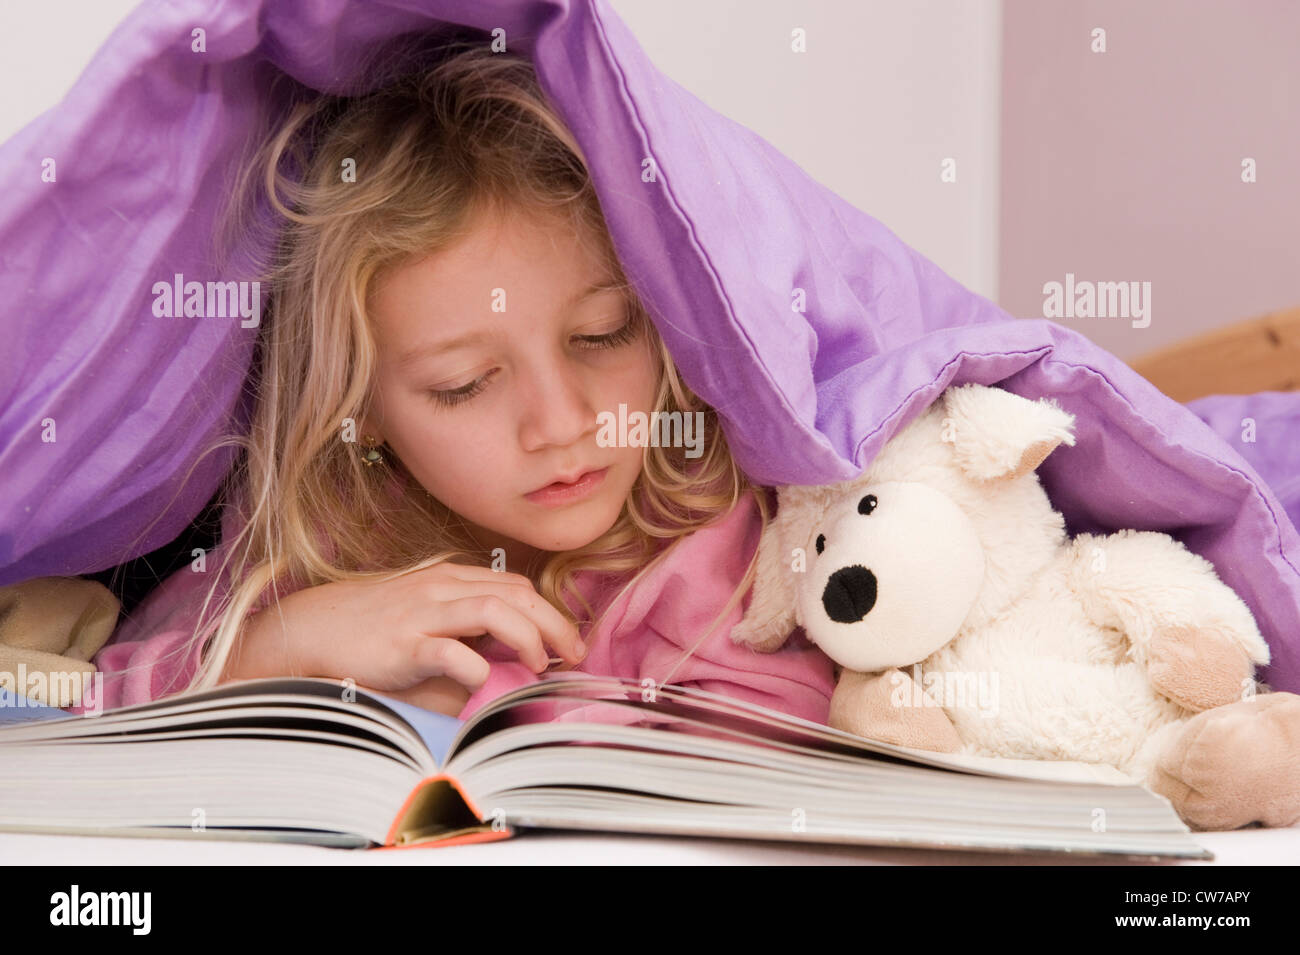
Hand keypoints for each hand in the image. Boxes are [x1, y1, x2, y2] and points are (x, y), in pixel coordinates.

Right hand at [221, 561, 586, 704]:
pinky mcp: (402, 645)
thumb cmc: (369, 626)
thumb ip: (463, 629)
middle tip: (575, 655)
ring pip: (493, 610)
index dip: (552, 613)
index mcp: (451, 579)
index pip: (518, 587)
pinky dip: (476, 667)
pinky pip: (450, 652)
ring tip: (541, 664)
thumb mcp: (423, 616)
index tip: (570, 643)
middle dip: (555, 624)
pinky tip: (488, 682)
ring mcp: (422, 614)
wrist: (309, 628)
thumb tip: (507, 659)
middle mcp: (442, 589)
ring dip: (528, 637)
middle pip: (517, 595)